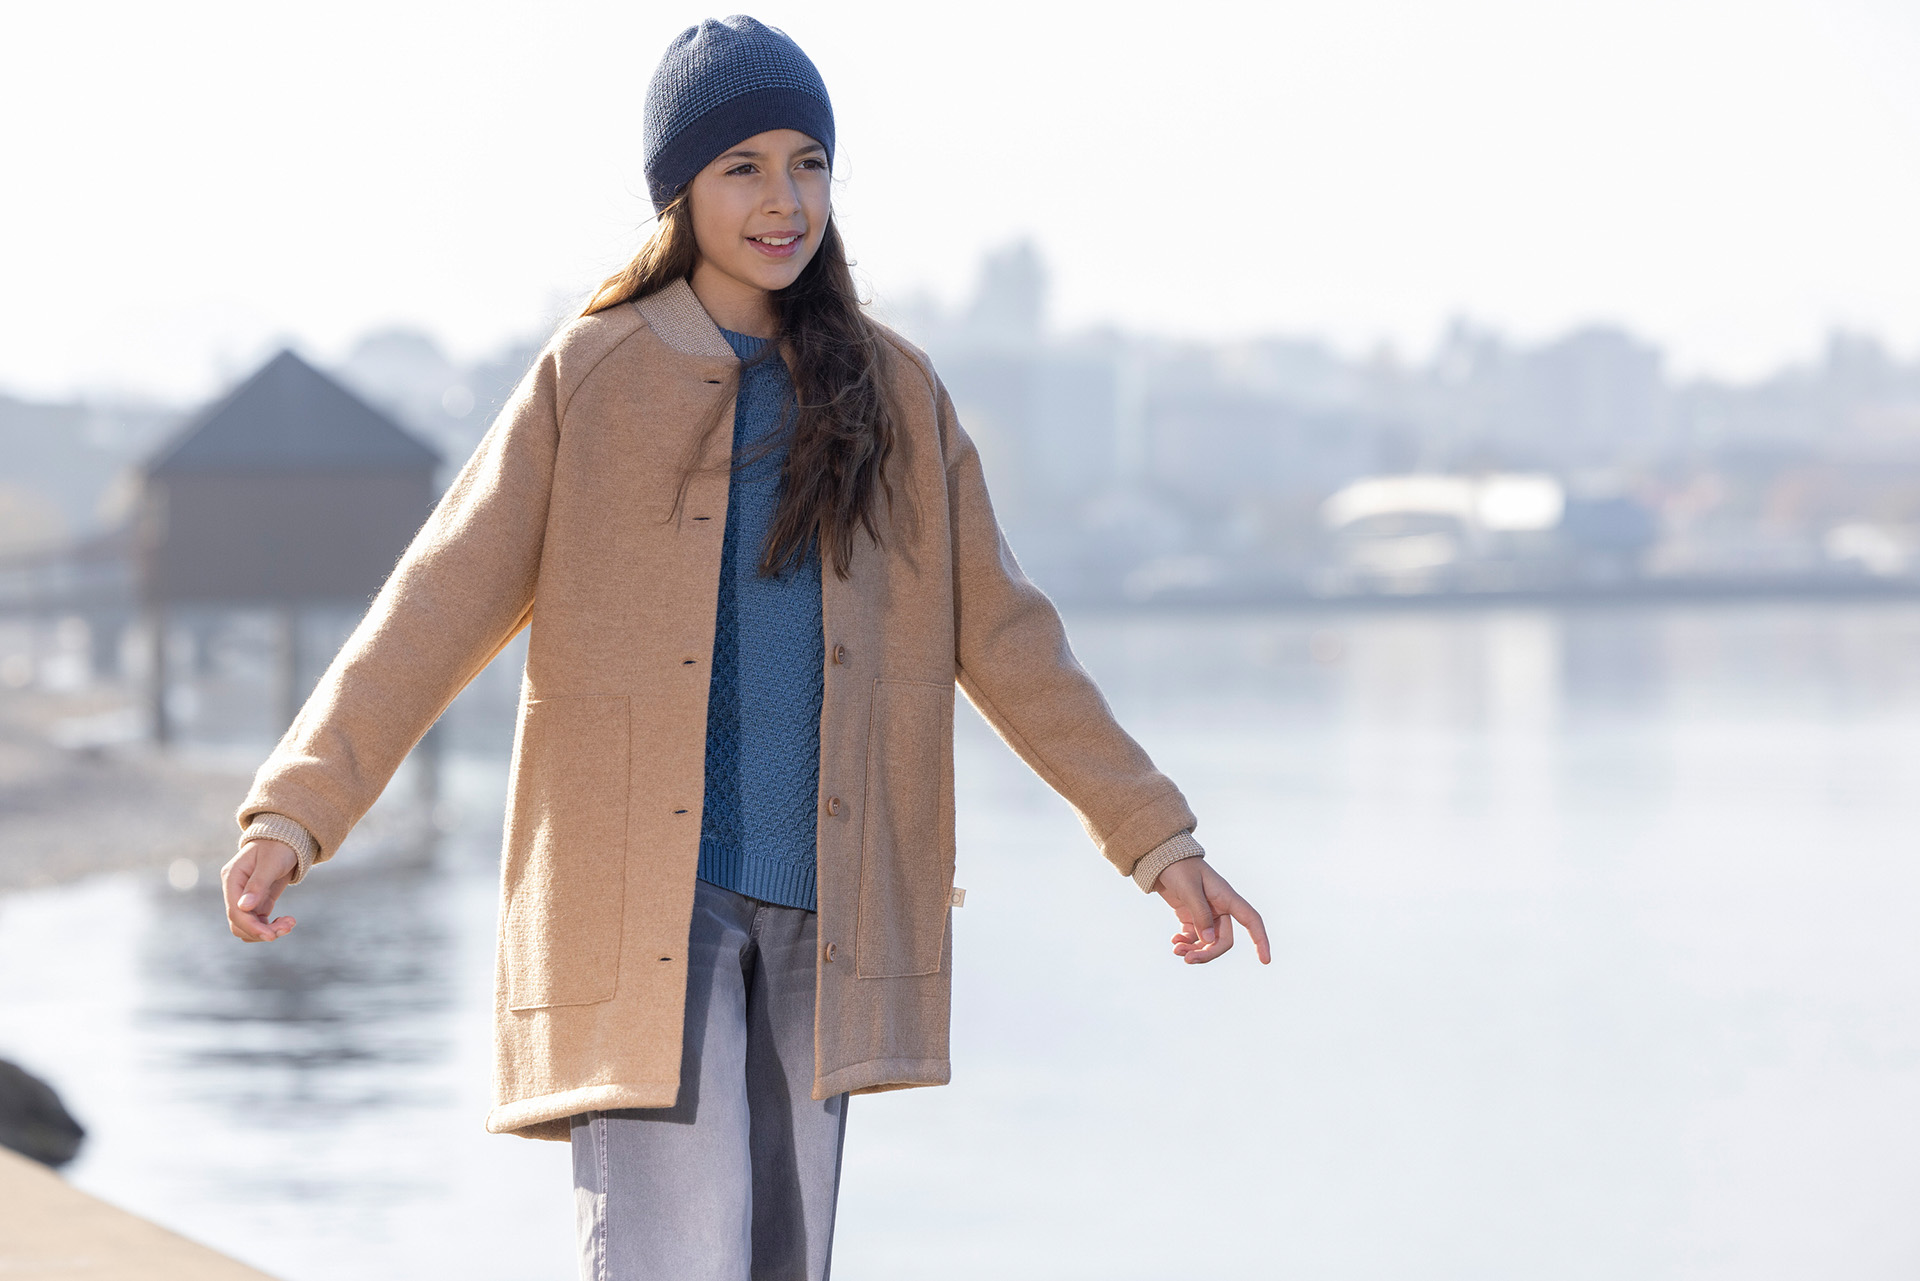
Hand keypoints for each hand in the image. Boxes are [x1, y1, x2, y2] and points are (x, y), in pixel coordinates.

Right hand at [222, 839, 298, 941]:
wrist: (288, 838)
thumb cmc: (278, 846)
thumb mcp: (270, 862)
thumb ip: (257, 884)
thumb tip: (244, 907)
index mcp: (232, 878)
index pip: (235, 911)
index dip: (251, 926)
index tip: (271, 936)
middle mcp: (235, 891)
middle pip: (239, 923)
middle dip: (262, 931)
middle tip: (287, 928)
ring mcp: (245, 898)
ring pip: (249, 926)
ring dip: (268, 931)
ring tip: (290, 924)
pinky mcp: (258, 902)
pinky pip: (259, 922)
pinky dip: (272, 926)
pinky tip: (288, 922)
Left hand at [1152, 857, 1269, 964]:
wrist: (1161, 858)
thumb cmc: (1178, 868)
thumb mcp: (1189, 889)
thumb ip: (1200, 914)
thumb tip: (1209, 940)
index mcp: (1226, 897)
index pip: (1251, 920)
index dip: (1260, 940)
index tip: (1265, 961)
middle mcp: (1220, 908)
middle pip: (1223, 940)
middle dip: (1207, 953)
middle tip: (1187, 959)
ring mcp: (1205, 914)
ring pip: (1207, 942)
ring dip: (1193, 950)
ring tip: (1176, 949)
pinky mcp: (1191, 917)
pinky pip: (1194, 938)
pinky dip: (1185, 943)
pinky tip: (1174, 942)